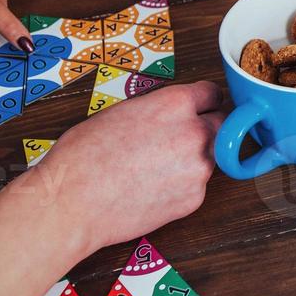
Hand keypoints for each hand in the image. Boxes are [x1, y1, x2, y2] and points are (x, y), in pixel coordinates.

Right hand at [20, 82, 222, 257]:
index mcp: (175, 104)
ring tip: (157, 167)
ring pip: (211, 156)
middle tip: (182, 138)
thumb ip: (159, 109)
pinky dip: (182, 185)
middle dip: (207, 128)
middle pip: (223, 125)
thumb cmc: (84, 155)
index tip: (202, 107)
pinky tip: (153, 188)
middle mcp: (194, 133)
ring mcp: (198, 169)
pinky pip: (197, 185)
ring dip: (195, 157)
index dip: (204, 101)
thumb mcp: (123, 111)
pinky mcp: (194, 199)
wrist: (72, 201)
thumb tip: (174, 112)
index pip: (213, 94)